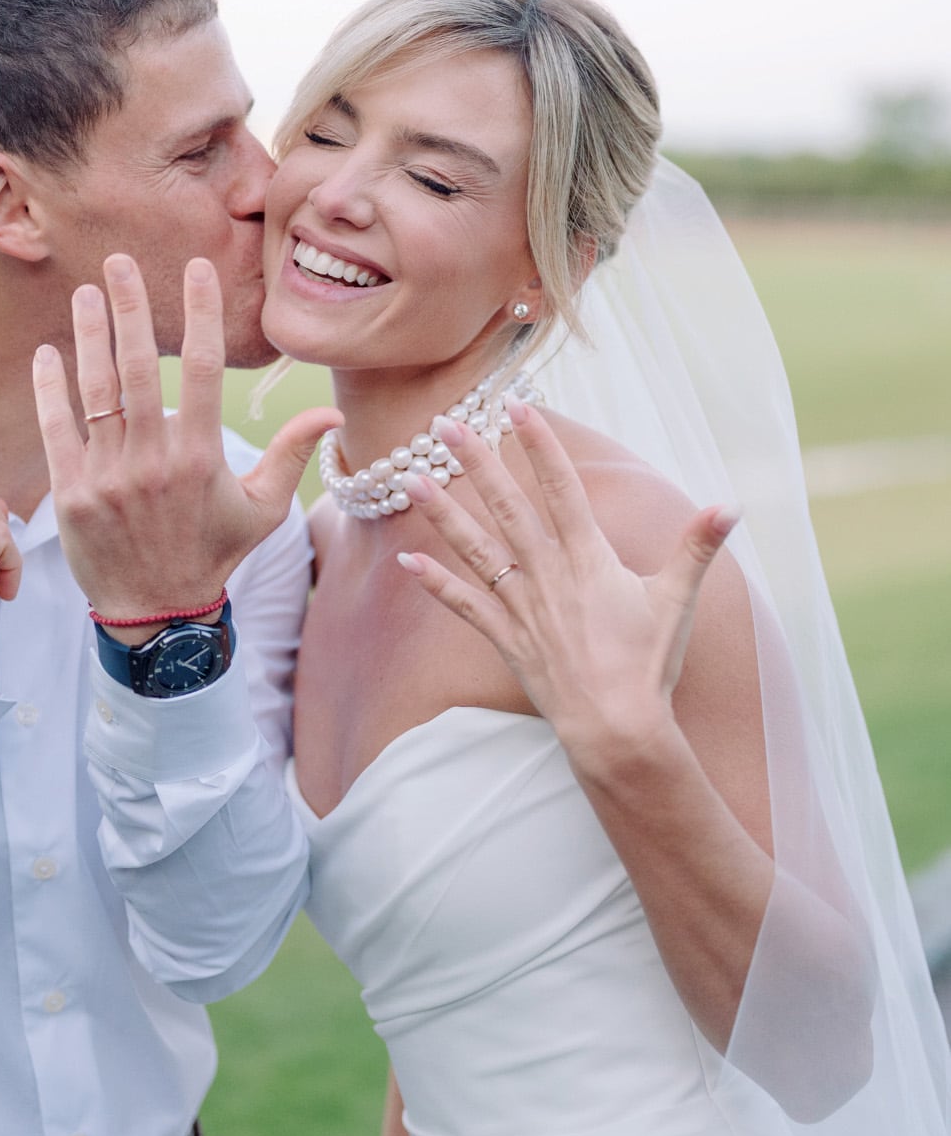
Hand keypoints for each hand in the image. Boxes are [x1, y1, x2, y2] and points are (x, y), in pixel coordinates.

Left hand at [33, 254, 340, 635]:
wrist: (157, 612)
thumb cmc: (213, 554)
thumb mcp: (263, 510)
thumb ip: (292, 455)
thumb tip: (333, 415)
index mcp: (201, 457)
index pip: (205, 369)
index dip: (201, 312)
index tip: (195, 267)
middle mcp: (154, 461)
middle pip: (141, 367)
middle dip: (130, 307)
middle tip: (118, 261)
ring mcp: (109, 476)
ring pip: (97, 391)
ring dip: (90, 335)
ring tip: (85, 293)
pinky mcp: (72, 493)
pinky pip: (57, 429)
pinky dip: (51, 389)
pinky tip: (50, 354)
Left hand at [397, 404, 737, 767]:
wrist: (616, 729)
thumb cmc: (649, 664)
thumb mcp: (678, 600)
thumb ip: (698, 547)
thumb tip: (730, 505)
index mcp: (589, 559)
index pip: (561, 488)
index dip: (540, 444)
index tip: (516, 406)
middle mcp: (548, 576)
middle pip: (506, 508)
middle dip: (475, 463)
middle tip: (443, 424)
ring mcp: (523, 608)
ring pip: (475, 550)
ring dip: (442, 513)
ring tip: (409, 478)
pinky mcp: (507, 639)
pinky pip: (465, 607)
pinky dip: (436, 584)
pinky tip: (405, 562)